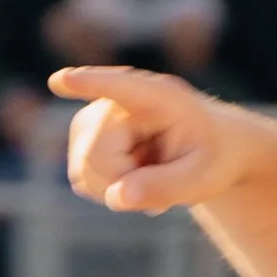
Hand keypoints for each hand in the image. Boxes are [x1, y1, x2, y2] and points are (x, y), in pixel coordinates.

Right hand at [47, 66, 266, 215]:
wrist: (212, 150)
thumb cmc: (213, 156)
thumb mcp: (204, 178)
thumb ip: (165, 187)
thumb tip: (118, 196)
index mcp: (159, 97)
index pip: (121, 87)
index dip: (90, 83)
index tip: (63, 79)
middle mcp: (118, 100)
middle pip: (95, 157)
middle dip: (124, 182)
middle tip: (165, 185)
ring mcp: (94, 118)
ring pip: (84, 171)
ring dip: (118, 188)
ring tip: (154, 178)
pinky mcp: (84, 138)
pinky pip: (82, 180)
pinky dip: (109, 190)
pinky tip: (138, 180)